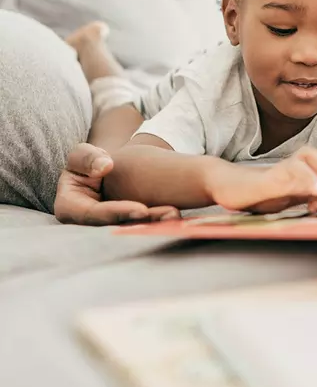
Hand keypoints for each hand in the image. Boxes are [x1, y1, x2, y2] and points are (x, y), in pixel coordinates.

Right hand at [54, 144, 179, 224]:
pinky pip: (144, 228)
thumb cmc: (90, 163)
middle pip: (117, 227)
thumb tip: (105, 166)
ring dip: (157, 224)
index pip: (92, 215)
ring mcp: (109, 229)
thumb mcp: (82, 155)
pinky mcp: (127, 229)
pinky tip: (177, 216)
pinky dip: (160, 222)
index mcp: (69, 209)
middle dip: (143, 223)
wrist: (108, 172)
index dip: (116, 213)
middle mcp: (88, 226)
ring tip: (175, 214)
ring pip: (133, 230)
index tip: (141, 209)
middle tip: (169, 214)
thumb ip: (86, 157)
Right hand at [207, 146, 316, 214]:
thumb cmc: (258, 195)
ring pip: (310, 157)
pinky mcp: (267, 178)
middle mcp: (295, 167)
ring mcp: (281, 170)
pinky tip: (314, 191)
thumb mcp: (289, 200)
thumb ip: (308, 201)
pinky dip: (306, 178)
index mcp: (303, 173)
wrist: (225, 188)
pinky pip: (290, 170)